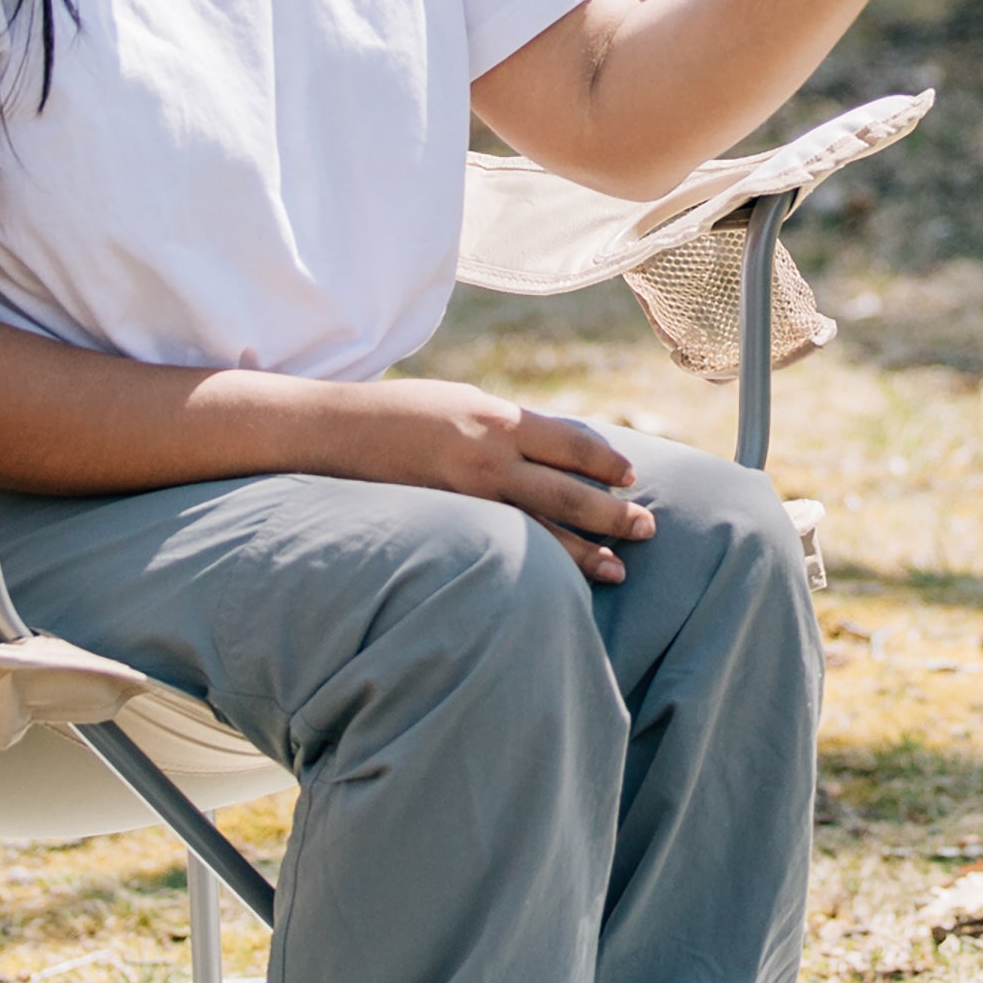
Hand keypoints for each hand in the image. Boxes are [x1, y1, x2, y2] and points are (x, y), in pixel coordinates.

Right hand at [345, 378, 656, 585]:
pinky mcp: (443, 525)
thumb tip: (558, 444)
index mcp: (500, 419)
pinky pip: (501, 547)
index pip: (573, 444)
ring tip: (619, 569)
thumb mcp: (466, 403)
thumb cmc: (405, 412)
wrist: (333, 432)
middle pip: (568, 493)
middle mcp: (489, 458)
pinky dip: (535, 564)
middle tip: (649, 529)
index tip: (632, 478)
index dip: (608, 463)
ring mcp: (465, 497)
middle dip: (614, 514)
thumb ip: (510, 426)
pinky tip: (557, 580)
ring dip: (584, 552)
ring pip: (540, 531)